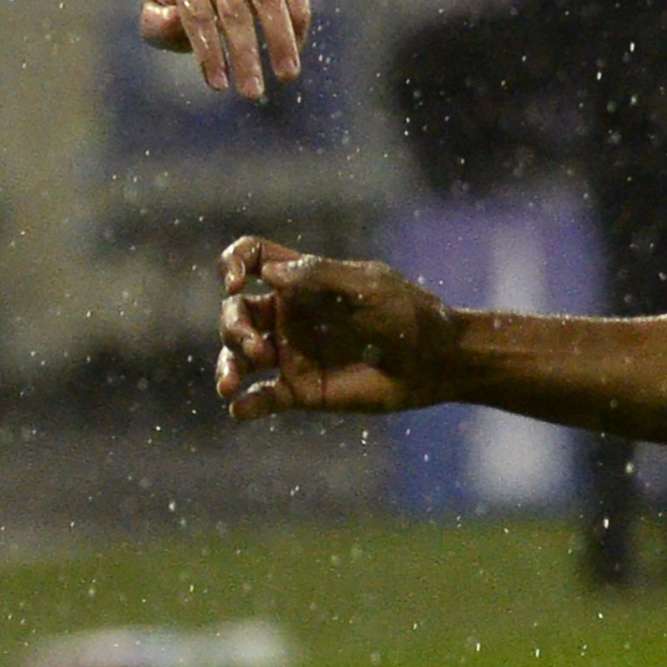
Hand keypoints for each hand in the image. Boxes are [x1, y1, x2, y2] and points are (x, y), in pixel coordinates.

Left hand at [139, 0, 310, 100]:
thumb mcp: (156, 11)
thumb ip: (157, 24)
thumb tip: (177, 21)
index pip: (197, 14)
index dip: (209, 53)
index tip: (220, 86)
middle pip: (234, 10)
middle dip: (245, 55)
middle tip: (253, 92)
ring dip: (280, 39)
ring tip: (286, 75)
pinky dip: (298, 19)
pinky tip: (297, 48)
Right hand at [216, 235, 456, 417]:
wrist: (438, 363)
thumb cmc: (410, 316)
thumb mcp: (369, 288)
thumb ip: (320, 278)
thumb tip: (270, 272)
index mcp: (303, 281)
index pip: (253, 258)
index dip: (233, 263)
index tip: (236, 282)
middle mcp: (290, 316)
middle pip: (236, 311)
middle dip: (232, 326)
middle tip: (254, 347)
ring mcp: (293, 354)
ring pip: (240, 356)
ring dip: (228, 365)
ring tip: (232, 383)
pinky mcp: (302, 391)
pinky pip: (263, 398)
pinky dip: (246, 404)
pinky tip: (240, 407)